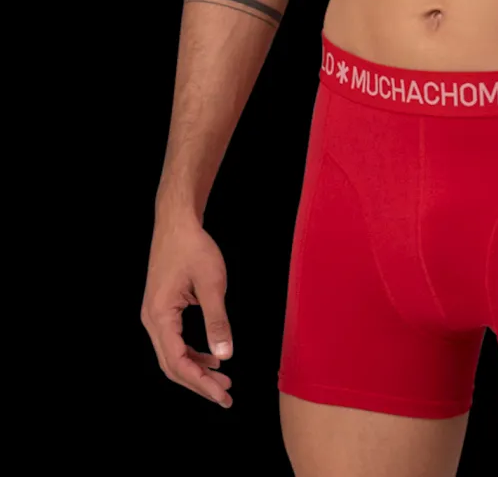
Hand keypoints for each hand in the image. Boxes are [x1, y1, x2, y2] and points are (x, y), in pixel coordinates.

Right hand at [140, 212, 234, 407]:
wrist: (176, 222)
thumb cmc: (193, 247)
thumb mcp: (212, 283)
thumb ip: (217, 321)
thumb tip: (224, 356)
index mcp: (160, 316)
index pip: (178, 362)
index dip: (200, 383)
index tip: (222, 394)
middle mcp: (151, 320)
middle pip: (172, 365)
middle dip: (199, 383)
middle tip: (225, 395)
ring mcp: (154, 315)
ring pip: (173, 355)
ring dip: (196, 369)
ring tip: (222, 380)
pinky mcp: (162, 309)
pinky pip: (174, 341)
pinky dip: (192, 353)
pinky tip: (211, 357)